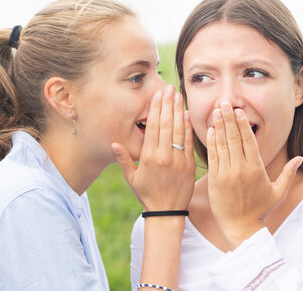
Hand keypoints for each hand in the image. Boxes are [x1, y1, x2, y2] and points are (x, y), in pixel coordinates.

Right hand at [112, 85, 195, 210]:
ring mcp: (178, 160)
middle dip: (168, 104)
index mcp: (148, 157)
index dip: (156, 109)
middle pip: (166, 124)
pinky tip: (187, 114)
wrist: (167, 213)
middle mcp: (164, 156)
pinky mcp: (189, 165)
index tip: (157, 95)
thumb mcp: (131, 178)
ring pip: (179, 130)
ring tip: (179, 96)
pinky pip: (189, 142)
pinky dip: (188, 127)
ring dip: (179, 111)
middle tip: (170, 88)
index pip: (153, 127)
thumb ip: (123, 159)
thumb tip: (113, 142)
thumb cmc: (147, 195)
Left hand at [207, 102, 302, 248]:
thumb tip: (300, 158)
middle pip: (235, 138)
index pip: (249, 140)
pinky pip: (213, 156)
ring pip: (222, 144)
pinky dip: (211, 142)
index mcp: (257, 168)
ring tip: (216, 110)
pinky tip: (210, 129)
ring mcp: (227, 173)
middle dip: (229, 119)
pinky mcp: (215, 179)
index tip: (238, 110)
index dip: (243, 123)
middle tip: (224, 102)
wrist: (241, 227)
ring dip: (219, 126)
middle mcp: (242, 168)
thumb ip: (289, 173)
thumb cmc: (260, 209)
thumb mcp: (278, 192)